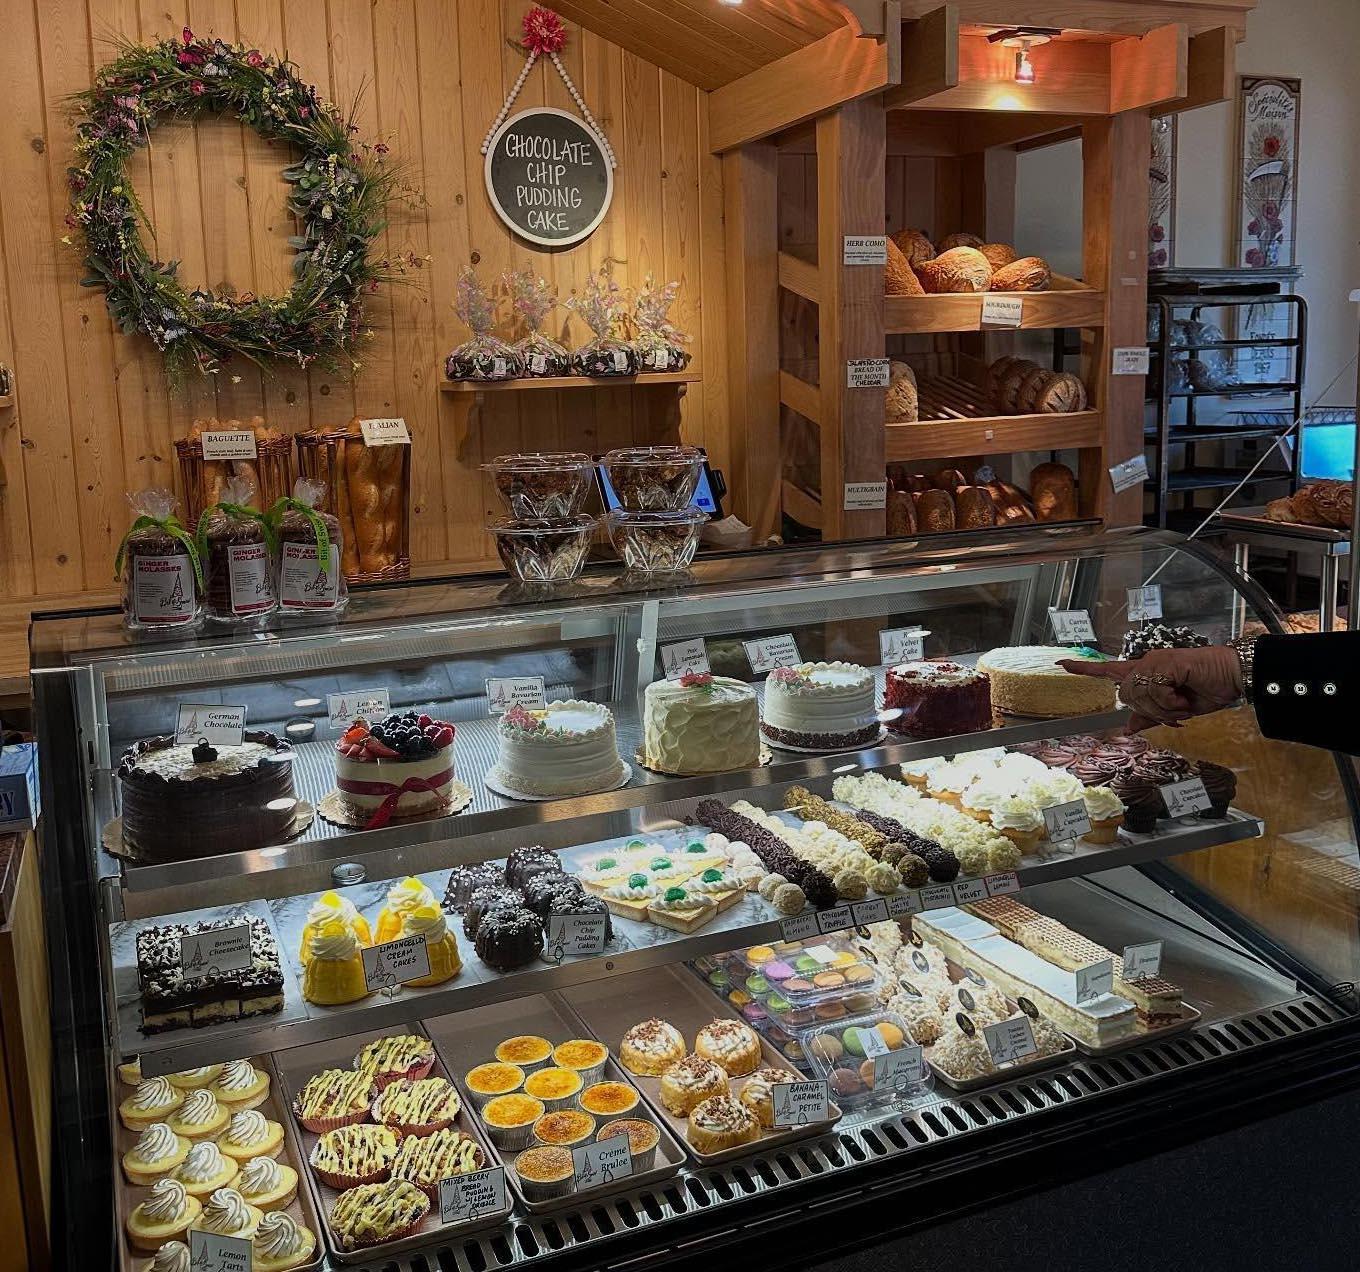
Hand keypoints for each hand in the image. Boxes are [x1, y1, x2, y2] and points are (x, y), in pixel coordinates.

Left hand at [1058, 646, 1242, 732]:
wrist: (1233, 678)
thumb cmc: (1207, 689)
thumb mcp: (1176, 710)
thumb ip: (1150, 716)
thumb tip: (1127, 727)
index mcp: (1146, 673)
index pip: (1109, 670)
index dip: (1085, 668)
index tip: (1061, 663)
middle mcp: (1146, 664)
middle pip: (1125, 694)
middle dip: (1149, 711)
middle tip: (1175, 713)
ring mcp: (1155, 661)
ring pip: (1138, 694)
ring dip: (1162, 708)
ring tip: (1182, 705)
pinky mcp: (1165, 662)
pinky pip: (1155, 690)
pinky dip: (1170, 701)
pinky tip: (1184, 698)